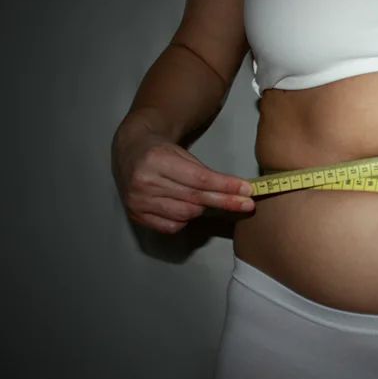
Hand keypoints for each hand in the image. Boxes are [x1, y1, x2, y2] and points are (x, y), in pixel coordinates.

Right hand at [112, 123, 254, 233]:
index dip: (225, 187)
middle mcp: (144, 182)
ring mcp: (138, 201)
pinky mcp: (136, 215)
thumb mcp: (182, 153)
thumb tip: (238, 193)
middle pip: (194, 199)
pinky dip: (184, 220)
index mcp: (156, 160)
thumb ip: (205, 174)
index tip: (247, 191)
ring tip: (206, 200)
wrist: (130, 152)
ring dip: (202, 209)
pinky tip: (186, 209)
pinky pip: (171, 226)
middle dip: (223, 201)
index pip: (199, 179)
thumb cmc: (161, 152)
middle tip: (246, 204)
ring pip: (185, 214)